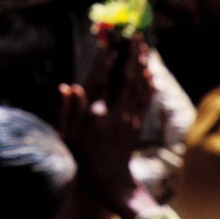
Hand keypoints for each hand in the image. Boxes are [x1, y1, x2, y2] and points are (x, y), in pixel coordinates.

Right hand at [59, 38, 154, 218]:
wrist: (109, 182)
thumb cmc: (83, 158)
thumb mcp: (70, 136)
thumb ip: (69, 111)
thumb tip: (68, 86)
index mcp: (96, 116)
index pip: (101, 82)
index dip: (106, 63)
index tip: (110, 46)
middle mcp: (115, 116)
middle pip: (125, 80)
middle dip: (132, 57)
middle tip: (137, 36)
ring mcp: (129, 121)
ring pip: (138, 88)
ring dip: (142, 66)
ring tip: (144, 47)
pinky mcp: (137, 127)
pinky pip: (144, 102)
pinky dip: (148, 86)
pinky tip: (151, 73)